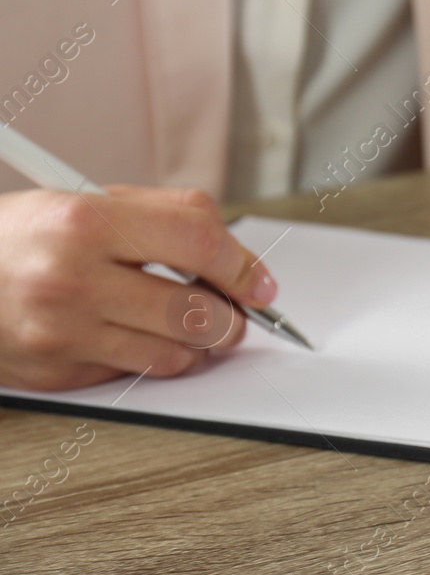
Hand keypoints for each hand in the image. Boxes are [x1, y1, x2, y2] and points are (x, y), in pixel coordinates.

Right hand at [0, 186, 276, 389]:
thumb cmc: (22, 236)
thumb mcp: (86, 199)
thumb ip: (166, 213)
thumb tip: (234, 249)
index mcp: (85, 222)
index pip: (199, 243)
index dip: (244, 266)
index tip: (261, 283)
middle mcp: (71, 279)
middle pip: (195, 310)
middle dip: (232, 317)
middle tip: (237, 313)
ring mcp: (61, 332)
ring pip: (173, 353)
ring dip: (201, 344)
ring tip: (198, 326)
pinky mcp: (55, 373)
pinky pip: (134, 375)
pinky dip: (155, 360)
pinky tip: (148, 339)